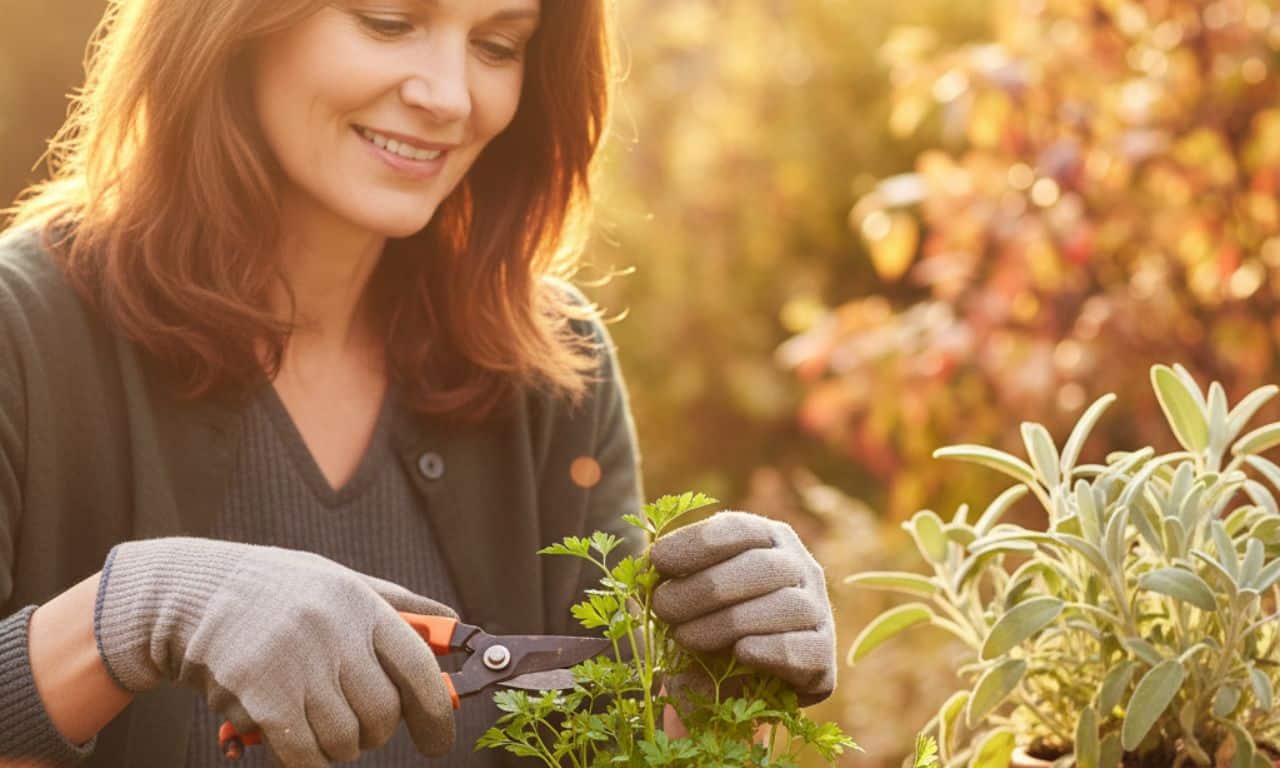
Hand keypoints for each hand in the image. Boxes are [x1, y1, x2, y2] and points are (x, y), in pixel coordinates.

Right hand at [94, 537, 457, 765]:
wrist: (190, 593)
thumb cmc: (274, 590)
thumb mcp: (341, 580)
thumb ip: (399, 606)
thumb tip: (455, 626)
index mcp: (359, 603)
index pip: (418, 668)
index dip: (436, 712)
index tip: (438, 741)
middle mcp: (334, 632)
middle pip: (382, 713)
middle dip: (374, 732)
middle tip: (356, 727)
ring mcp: (297, 665)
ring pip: (344, 741)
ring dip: (335, 746)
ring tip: (313, 721)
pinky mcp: (262, 697)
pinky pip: (305, 754)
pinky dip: (307, 759)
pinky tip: (293, 742)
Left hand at [651, 511, 835, 705]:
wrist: (737, 688)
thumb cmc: (709, 626)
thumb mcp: (691, 593)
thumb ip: (677, 575)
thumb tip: (652, 563)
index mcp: (768, 538)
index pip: (736, 530)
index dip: (694, 544)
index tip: (656, 562)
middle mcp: (801, 566)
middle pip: (758, 567)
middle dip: (701, 589)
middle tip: (662, 609)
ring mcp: (818, 610)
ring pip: (781, 605)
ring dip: (723, 623)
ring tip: (685, 637)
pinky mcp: (824, 657)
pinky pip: (800, 648)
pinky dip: (766, 650)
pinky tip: (738, 653)